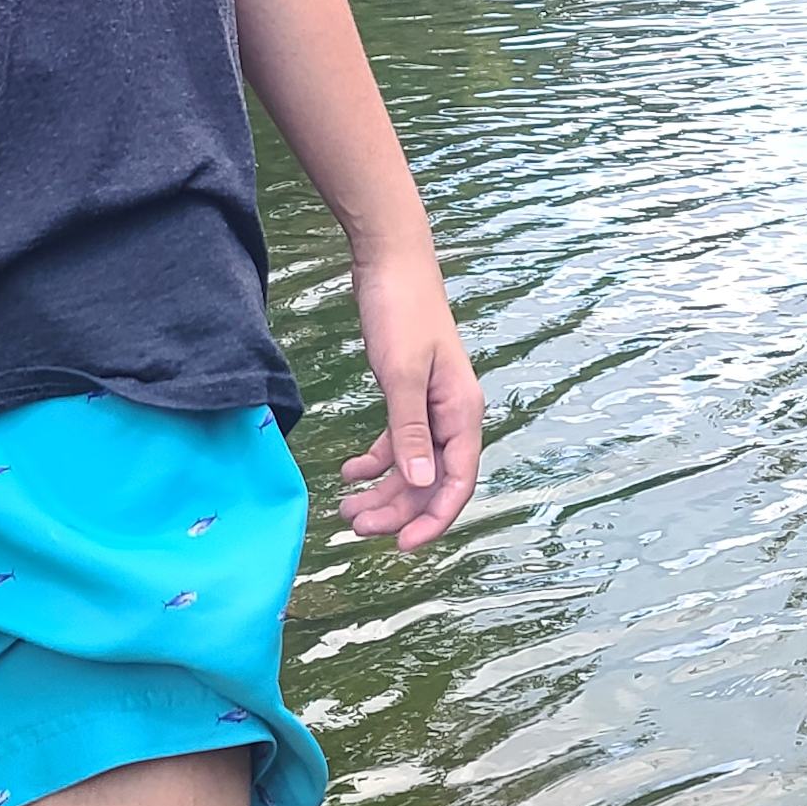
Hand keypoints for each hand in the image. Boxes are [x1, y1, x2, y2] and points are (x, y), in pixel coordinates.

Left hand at [338, 249, 479, 553]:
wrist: (390, 261)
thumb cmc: (402, 310)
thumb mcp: (402, 374)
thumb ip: (411, 431)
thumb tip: (424, 484)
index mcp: (461, 412)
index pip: (458, 481)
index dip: (434, 519)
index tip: (402, 545)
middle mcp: (452, 415)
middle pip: (430, 480)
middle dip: (396, 509)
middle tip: (354, 526)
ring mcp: (431, 405)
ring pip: (412, 466)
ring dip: (382, 490)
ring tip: (345, 509)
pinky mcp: (409, 394)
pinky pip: (398, 442)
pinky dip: (375, 460)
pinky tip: (349, 471)